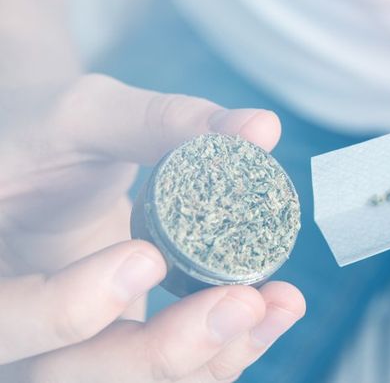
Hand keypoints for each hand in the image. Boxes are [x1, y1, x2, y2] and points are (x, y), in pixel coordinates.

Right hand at [0, 74, 304, 381]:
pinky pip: (164, 376)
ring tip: (277, 303)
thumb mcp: (87, 117)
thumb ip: (163, 123)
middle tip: (239, 303)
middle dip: (160, 354)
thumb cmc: (47, 135)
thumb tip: (261, 128)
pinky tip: (274, 308)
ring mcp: (59, 352)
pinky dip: (223, 354)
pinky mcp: (109, 354)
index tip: (146, 259)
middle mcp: (11, 330)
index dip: (64, 310)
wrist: (38, 169)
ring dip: (209, 359)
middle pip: (64, 378)